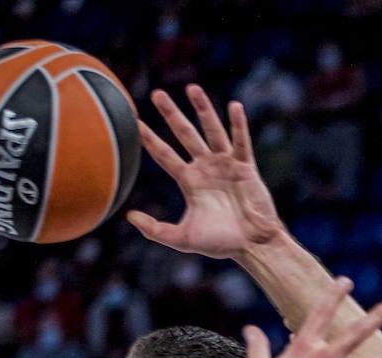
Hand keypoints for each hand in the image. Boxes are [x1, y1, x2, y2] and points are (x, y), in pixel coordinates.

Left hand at [127, 84, 282, 260]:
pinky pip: (241, 142)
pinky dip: (238, 125)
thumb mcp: (183, 238)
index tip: (134, 120)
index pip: (164, 154)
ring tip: (192, 88)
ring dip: (203, 109)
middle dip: (171, 114)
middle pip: (185, 134)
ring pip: (212, 131)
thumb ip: (155, 229)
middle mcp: (206, 168)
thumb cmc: (221, 243)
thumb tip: (129, 216)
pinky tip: (234, 107)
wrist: (253, 245)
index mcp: (190, 181)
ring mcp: (226, 165)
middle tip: (157, 94)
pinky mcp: (246, 167)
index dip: (149, 138)